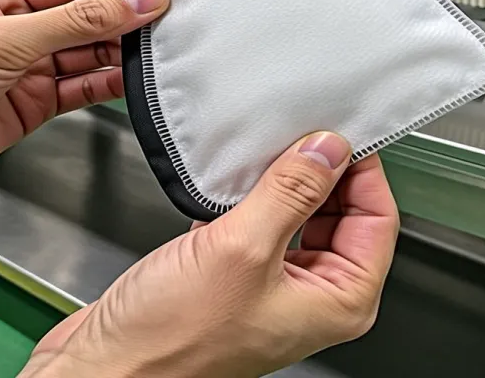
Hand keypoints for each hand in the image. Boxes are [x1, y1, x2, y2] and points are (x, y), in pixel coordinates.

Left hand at [0, 0, 168, 204]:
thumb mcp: (0, 41)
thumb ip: (74, 22)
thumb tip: (130, 1)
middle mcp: (13, 31)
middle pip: (84, 20)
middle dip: (123, 23)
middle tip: (166, 25)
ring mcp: (22, 70)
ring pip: (85, 56)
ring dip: (119, 56)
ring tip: (156, 54)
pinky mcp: (29, 107)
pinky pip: (78, 91)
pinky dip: (105, 87)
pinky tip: (129, 82)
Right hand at [24, 133, 398, 377]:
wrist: (105, 367)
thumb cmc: (170, 342)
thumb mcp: (242, 249)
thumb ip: (293, 192)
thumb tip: (329, 149)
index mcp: (338, 301)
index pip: (379, 218)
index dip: (362, 169)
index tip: (337, 131)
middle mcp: (311, 296)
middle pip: (342, 212)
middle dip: (321, 171)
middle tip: (296, 132)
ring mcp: (272, 286)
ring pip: (298, 213)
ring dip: (282, 180)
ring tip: (262, 151)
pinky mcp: (234, 275)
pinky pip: (258, 221)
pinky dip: (248, 196)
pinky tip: (229, 180)